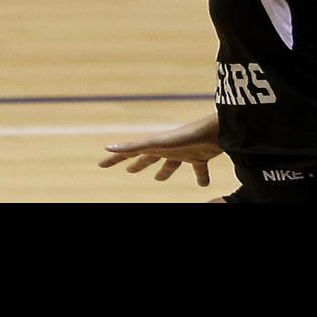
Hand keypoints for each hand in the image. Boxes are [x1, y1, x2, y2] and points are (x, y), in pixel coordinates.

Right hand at [100, 117, 222, 186]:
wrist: (214, 130)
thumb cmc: (185, 136)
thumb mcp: (156, 143)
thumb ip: (133, 146)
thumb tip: (107, 147)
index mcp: (155, 145)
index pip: (130, 152)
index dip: (116, 158)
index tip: (102, 164)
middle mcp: (168, 148)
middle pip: (149, 158)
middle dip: (138, 164)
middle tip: (129, 171)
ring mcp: (184, 152)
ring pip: (171, 164)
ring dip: (164, 171)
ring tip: (158, 179)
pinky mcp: (200, 157)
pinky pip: (199, 171)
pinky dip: (200, 178)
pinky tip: (204, 186)